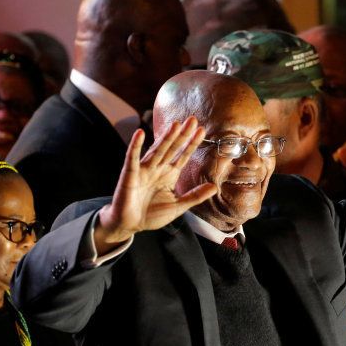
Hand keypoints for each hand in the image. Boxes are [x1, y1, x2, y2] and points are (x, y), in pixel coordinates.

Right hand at [95, 117, 216, 251]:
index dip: (191, 144)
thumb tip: (215, 187)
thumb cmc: (151, 214)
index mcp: (169, 175)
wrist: (130, 225)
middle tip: (193, 120)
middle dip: (182, 135)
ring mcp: (144, 170)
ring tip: (176, 124)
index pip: (183, 156)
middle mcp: (157, 169)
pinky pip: (132, 158)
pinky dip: (135, 146)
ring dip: (165, 138)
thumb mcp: (178, 206)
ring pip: (157, 151)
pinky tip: (139, 133)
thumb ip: (195, 196)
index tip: (202, 130)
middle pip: (172, 148)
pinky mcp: (130, 175)